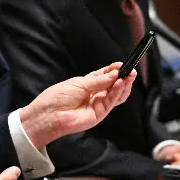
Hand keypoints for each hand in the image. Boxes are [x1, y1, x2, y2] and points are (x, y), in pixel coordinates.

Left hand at [20, 63, 135, 148]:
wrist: (49, 115)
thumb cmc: (59, 96)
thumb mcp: (79, 83)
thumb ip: (99, 80)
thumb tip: (115, 73)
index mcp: (87, 84)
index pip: (105, 76)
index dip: (113, 70)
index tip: (122, 64)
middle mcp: (94, 94)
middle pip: (113, 86)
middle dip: (122, 77)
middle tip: (130, 70)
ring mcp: (98, 104)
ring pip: (116, 95)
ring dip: (123, 85)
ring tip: (129, 76)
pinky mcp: (99, 114)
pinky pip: (111, 102)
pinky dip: (117, 93)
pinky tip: (119, 84)